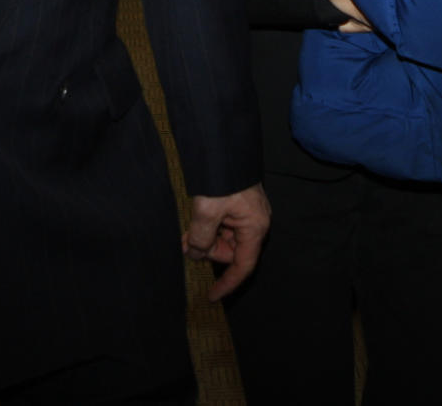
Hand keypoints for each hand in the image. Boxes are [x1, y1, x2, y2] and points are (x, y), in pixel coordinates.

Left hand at [182, 183, 270, 301]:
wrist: (224, 146)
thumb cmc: (222, 178)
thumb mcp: (207, 210)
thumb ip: (202, 238)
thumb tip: (196, 254)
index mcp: (254, 228)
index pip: (243, 266)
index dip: (227, 284)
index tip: (211, 297)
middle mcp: (255, 223)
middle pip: (231, 251)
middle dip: (208, 251)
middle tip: (186, 245)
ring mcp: (247, 213)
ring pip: (224, 237)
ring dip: (205, 238)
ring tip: (186, 233)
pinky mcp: (238, 203)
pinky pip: (223, 224)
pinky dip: (208, 226)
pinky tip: (194, 223)